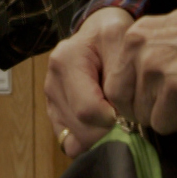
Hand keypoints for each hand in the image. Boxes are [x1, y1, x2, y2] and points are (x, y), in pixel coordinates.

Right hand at [44, 7, 133, 156]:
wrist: (97, 34)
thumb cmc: (112, 36)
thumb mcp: (121, 40)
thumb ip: (119, 73)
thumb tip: (112, 114)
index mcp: (65, 61)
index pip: (87, 109)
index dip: (112, 117)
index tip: (125, 109)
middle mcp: (52, 82)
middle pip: (81, 130)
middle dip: (107, 130)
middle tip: (122, 114)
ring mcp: (51, 100)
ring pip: (75, 140)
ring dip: (99, 134)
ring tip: (111, 113)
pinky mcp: (54, 114)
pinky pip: (69, 143)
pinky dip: (87, 141)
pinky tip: (100, 126)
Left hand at [107, 0, 176, 135]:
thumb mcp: (169, 22)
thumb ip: (147, 50)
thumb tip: (135, 83)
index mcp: (137, 40)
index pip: (115, 91)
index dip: (132, 102)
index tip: (148, 101)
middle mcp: (150, 62)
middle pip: (138, 112)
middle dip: (158, 110)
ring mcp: (175, 83)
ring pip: (163, 125)